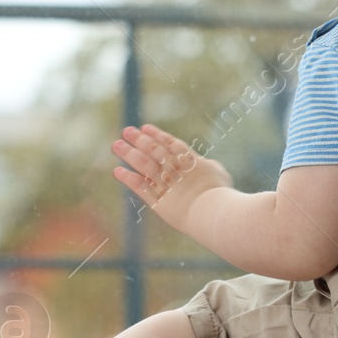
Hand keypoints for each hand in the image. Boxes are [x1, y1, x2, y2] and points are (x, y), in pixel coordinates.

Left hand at [111, 124, 231, 233]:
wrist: (212, 210)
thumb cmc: (221, 193)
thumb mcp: (220, 173)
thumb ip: (210, 166)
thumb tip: (208, 164)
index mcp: (190, 161)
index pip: (170, 144)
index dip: (156, 135)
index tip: (144, 128)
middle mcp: (175, 169)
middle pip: (153, 150)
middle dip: (139, 139)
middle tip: (126, 131)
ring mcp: (165, 183)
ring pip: (144, 164)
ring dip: (129, 154)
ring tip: (116, 145)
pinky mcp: (158, 200)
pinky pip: (140, 186)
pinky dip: (128, 178)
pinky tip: (117, 171)